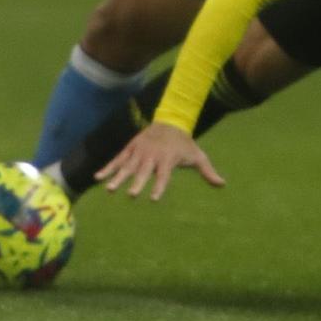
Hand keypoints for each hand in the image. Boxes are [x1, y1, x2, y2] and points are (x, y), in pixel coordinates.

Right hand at [95, 123, 224, 201]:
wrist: (170, 120)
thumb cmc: (184, 144)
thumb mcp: (197, 155)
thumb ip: (207, 171)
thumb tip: (222, 184)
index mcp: (167, 159)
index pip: (163, 176)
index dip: (159, 187)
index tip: (154, 199)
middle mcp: (152, 155)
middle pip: (143, 171)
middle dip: (136, 183)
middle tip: (130, 195)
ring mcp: (139, 151)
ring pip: (127, 166)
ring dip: (118, 177)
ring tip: (109, 190)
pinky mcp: (130, 148)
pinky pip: (117, 159)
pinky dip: (107, 168)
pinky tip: (97, 178)